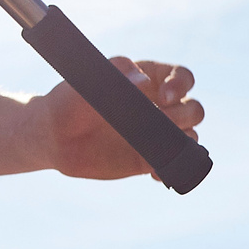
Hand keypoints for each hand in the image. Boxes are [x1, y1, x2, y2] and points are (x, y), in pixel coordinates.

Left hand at [32, 60, 202, 180]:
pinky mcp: (149, 158)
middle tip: (160, 121)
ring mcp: (156, 133)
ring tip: (158, 148)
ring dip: (184, 143)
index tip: (165, 94)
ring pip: (190, 136)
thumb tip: (142, 82)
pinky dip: (173, 168)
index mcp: (149, 78)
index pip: (181, 76)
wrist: (55, 137)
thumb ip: (114, 78)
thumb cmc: (70, 101)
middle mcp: (159, 105)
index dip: (181, 83)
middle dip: (186, 115)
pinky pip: (174, 163)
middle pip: (193, 108)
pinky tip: (156, 173)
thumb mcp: (88, 82)